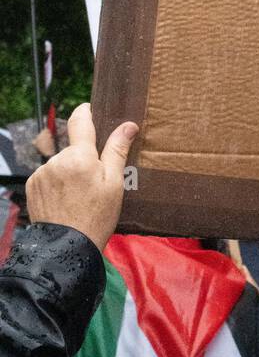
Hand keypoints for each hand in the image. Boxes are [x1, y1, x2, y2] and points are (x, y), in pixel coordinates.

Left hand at [25, 103, 137, 251]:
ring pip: (60, 162)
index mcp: (80, 156)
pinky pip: (48, 175)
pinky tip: (66, 199)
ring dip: (69, 171)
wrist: (67, 248)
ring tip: (79, 195)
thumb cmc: (96, 217)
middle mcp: (57, 160)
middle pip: (73, 148)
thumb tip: (128, 125)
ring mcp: (42, 173)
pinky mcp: (32, 186)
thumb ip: (117, 151)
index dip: (85, 112)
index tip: (89, 109)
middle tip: (95, 180)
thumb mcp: (114, 184)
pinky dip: (57, 182)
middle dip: (83, 157)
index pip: (80, 121)